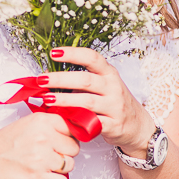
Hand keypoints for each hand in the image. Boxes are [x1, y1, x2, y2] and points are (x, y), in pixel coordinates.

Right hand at [0, 111, 79, 178]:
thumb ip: (47, 127)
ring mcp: (40, 157)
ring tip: (39, 167)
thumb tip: (72, 135)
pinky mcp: (36, 177)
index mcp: (41, 120)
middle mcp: (43, 136)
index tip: (56, 144)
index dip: (65, 138)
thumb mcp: (25, 125)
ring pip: (69, 166)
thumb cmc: (1, 145)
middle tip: (45, 158)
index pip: (72, 128)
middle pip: (74, 148)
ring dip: (58, 170)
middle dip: (63, 155)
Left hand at [38, 47, 154, 154]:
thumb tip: (48, 75)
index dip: (72, 53)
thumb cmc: (112, 102)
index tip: (53, 53)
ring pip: (88, 101)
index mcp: (109, 73)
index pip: (92, 58)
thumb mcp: (101, 86)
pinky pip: (92, 123)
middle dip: (61, 79)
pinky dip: (76, 120)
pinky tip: (62, 118)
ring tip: (47, 99)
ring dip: (65, 100)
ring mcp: (115, 107)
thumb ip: (79, 80)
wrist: (136, 126)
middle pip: (86, 80)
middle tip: (42, 80)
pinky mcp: (113, 125)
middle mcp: (113, 87)